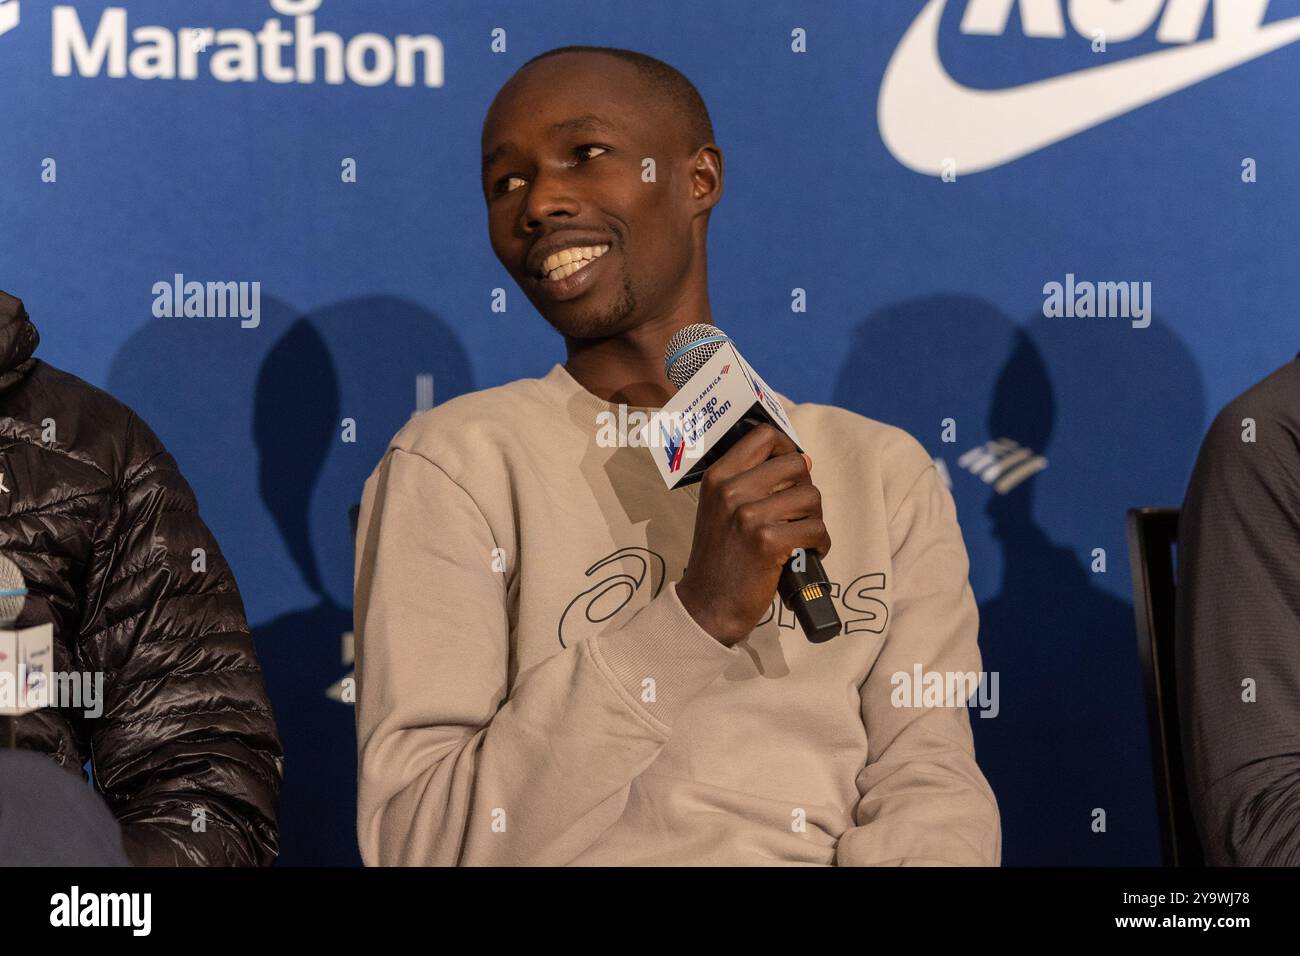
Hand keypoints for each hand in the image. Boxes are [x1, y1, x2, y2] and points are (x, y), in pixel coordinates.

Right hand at [676, 423, 829, 645]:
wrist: (708, 604)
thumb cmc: (720, 556)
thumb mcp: (718, 507)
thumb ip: (747, 481)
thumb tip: (800, 460)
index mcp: (719, 476)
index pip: (765, 436)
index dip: (788, 448)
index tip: (791, 471)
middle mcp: (731, 490)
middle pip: (797, 464)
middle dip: (806, 489)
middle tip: (797, 513)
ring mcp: (748, 515)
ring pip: (811, 497)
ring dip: (814, 519)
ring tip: (799, 535)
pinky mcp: (768, 542)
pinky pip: (816, 529)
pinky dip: (819, 544)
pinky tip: (806, 553)